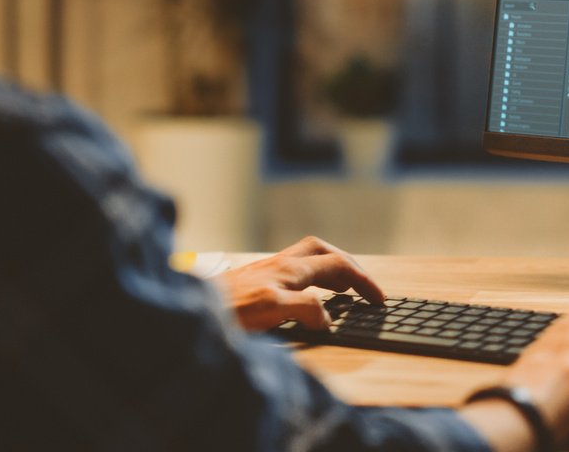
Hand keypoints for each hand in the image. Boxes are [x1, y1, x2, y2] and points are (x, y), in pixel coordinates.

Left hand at [214, 236, 385, 331]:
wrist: (190, 311)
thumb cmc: (227, 311)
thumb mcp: (272, 310)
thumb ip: (305, 309)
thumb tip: (326, 317)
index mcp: (290, 269)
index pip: (337, 265)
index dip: (362, 281)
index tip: (378, 299)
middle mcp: (279, 265)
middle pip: (323, 251)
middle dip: (347, 264)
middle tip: (362, 284)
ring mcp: (266, 271)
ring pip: (306, 258)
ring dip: (328, 268)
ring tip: (340, 288)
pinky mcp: (254, 282)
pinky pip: (292, 271)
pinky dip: (308, 279)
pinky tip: (303, 296)